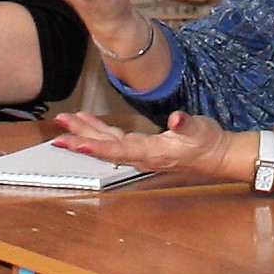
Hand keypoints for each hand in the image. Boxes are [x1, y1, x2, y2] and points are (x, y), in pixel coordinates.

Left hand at [52, 109, 245, 180]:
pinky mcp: (141, 146)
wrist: (216, 155)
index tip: (78, 143)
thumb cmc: (208, 143)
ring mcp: (139, 152)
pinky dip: (97, 130)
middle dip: (80, 139)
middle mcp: (141, 155)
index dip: (98, 147)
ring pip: (105, 143)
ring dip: (84, 133)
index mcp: (152, 152)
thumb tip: (176, 118)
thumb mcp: (200, 131)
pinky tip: (87, 122)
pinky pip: (113, 139)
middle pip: (104, 148)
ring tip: (64, 122)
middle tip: (57, 132)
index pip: (119, 150)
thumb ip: (186, 125)